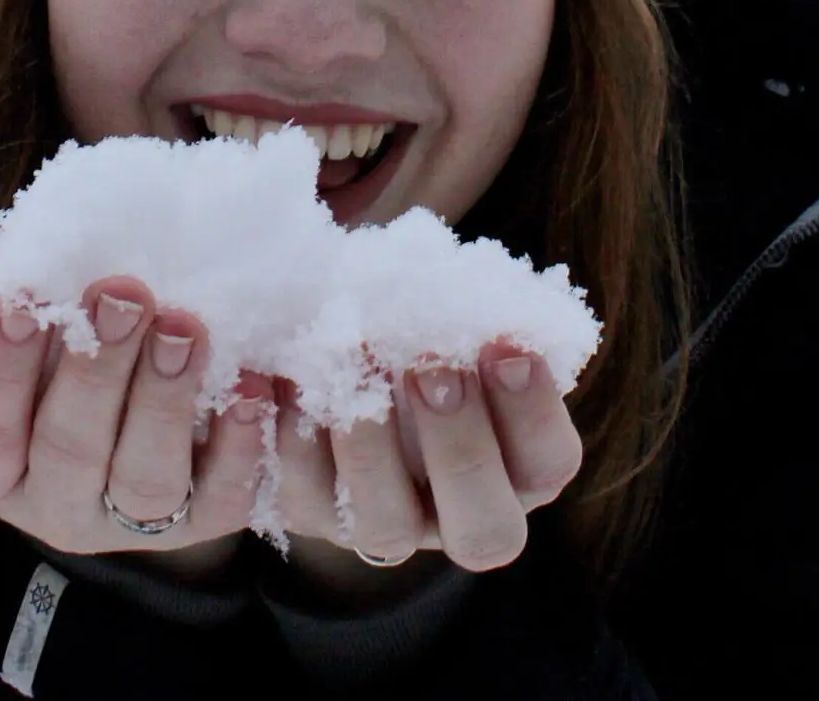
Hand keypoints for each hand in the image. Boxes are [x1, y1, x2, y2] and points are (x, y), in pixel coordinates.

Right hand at [0, 278, 271, 558]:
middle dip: (96, 367)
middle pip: (69, 449)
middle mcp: (56, 508)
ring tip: (185, 326)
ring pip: (146, 477)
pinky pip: (225, 496)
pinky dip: (240, 440)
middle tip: (122, 293)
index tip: (20, 296)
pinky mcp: (205, 520)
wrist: (140, 414)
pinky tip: (252, 385)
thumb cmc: (56, 367)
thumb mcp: (12, 353)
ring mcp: (133, 524)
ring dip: (166, 396)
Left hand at [271, 342, 583, 576]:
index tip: (503, 340)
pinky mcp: (308, 514)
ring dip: (366, 441)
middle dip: (460, 448)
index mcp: (518, 467)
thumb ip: (474, 314)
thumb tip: (486, 288)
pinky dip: (279, 436)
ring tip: (351, 353)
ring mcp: (382, 524)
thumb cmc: (418, 322)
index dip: (532, 412)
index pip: (548, 464)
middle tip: (432, 367)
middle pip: (483, 530)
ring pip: (385, 527)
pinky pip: (294, 496)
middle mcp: (458, 516)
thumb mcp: (454, 315)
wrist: (335, 336)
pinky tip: (270, 378)